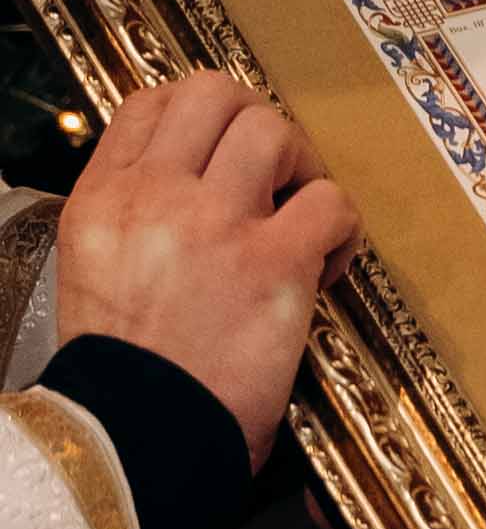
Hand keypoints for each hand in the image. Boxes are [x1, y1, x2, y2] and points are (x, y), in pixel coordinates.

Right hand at [53, 75, 357, 470]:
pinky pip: (331, 202)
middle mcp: (155, 196)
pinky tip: (330, 264)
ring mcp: (215, 224)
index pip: (149, 104)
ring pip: (272, 129)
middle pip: (214, 93)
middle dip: (256, 121)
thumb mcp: (97, 271)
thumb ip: (136, 219)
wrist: (137, 435)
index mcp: (104, 198)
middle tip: (274, 170)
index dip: (199, 114)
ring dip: (301, 164)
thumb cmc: (128, 371)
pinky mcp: (273, 263)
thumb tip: (186, 188)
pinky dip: (345, 227)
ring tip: (300, 212)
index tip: (224, 148)